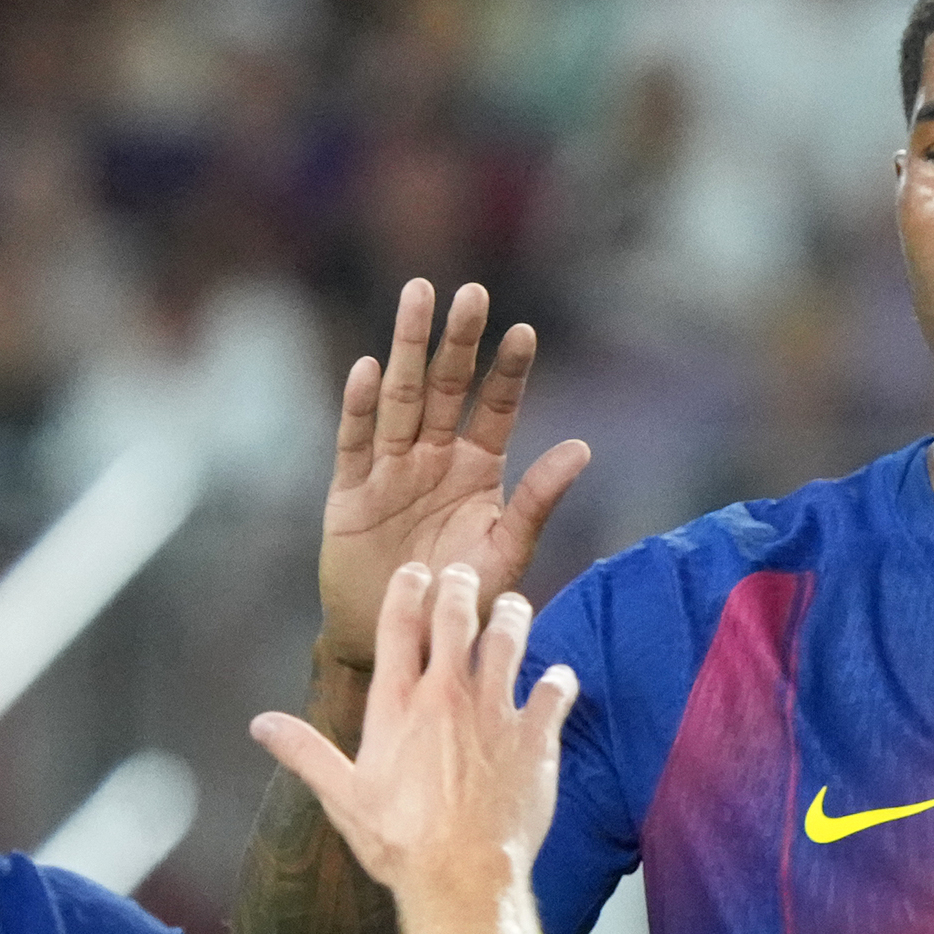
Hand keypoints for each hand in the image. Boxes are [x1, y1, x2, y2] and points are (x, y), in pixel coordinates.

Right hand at [256, 562, 575, 904]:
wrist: (462, 878)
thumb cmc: (401, 842)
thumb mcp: (343, 797)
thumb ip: (305, 752)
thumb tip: (261, 724)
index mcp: (399, 705)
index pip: (399, 624)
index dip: (407, 589)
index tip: (415, 573)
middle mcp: (448, 696)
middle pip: (457, 616)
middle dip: (459, 587)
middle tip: (462, 576)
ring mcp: (496, 712)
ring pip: (510, 639)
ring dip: (512, 616)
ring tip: (513, 607)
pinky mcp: (535, 737)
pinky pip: (556, 689)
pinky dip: (558, 679)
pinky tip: (557, 678)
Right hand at [317, 281, 592, 674]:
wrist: (398, 640)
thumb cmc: (458, 600)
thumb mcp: (505, 553)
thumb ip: (536, 501)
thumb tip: (583, 448)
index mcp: (477, 470)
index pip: (496, 409)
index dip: (508, 372)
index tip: (523, 331)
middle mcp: (434, 458)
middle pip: (447, 388)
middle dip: (458, 341)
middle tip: (471, 293)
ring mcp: (391, 470)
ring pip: (401, 398)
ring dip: (409, 348)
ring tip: (418, 295)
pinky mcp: (351, 493)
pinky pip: (356, 443)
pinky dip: (361, 408)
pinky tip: (368, 369)